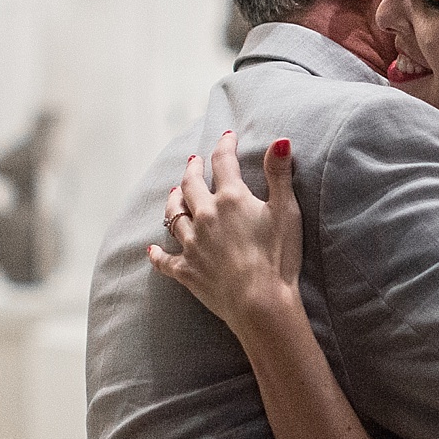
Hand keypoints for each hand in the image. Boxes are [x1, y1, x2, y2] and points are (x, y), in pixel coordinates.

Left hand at [149, 131, 302, 333]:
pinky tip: (151, 249)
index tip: (227, 137)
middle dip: (192, 170)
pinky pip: (165, 260)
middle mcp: (205, 216)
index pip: (223, 162)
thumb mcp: (286, 210)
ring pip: (173, 215)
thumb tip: (280, 140)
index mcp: (230, 199)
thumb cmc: (278, 257)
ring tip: (173, 193)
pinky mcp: (186, 270)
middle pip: (190, 185)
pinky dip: (157, 254)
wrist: (260, 302)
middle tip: (193, 162)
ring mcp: (192, 244)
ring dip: (173, 201)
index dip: (225, 146)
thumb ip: (279, 174)